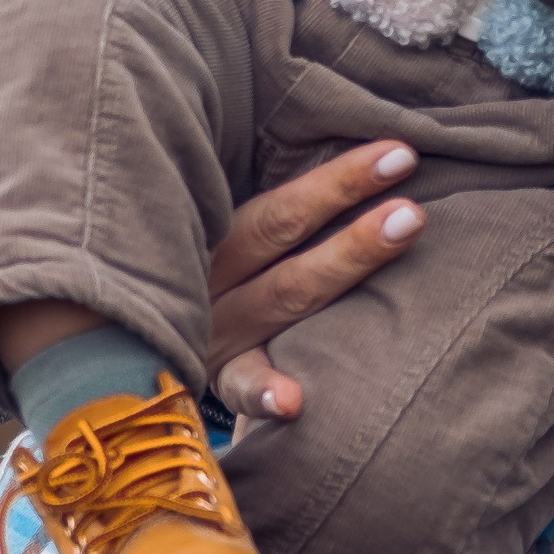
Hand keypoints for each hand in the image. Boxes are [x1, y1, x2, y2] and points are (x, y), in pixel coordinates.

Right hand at [202, 140, 426, 421]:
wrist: (146, 339)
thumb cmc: (218, 268)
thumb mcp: (222, 227)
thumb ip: (273, 204)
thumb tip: (375, 159)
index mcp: (210, 226)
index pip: (278, 198)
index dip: (339, 178)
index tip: (401, 153)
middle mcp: (207, 273)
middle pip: (279, 230)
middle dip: (345, 193)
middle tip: (408, 163)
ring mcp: (211, 327)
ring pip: (280, 295)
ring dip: (342, 261)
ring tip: (407, 226)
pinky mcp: (214, 377)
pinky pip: (237, 386)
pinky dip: (262, 392)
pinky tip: (293, 401)